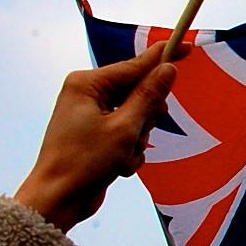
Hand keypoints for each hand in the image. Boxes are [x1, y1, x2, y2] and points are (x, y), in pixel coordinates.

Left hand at [14, 40, 185, 231]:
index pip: (134, 65)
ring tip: (123, 156)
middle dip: (146, 117)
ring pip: (137, 117)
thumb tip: (168, 69)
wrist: (57, 199)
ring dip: (138, 139)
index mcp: (87, 84)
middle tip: (139, 133)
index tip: (188, 47)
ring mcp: (91, 115)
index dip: (163, 58)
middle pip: (139, 92)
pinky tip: (118, 166)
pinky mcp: (96, 135)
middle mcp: (87, 94)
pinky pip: (127, 134)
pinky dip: (129, 151)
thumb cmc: (84, 161)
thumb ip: (148, 96)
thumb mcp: (124, 128)